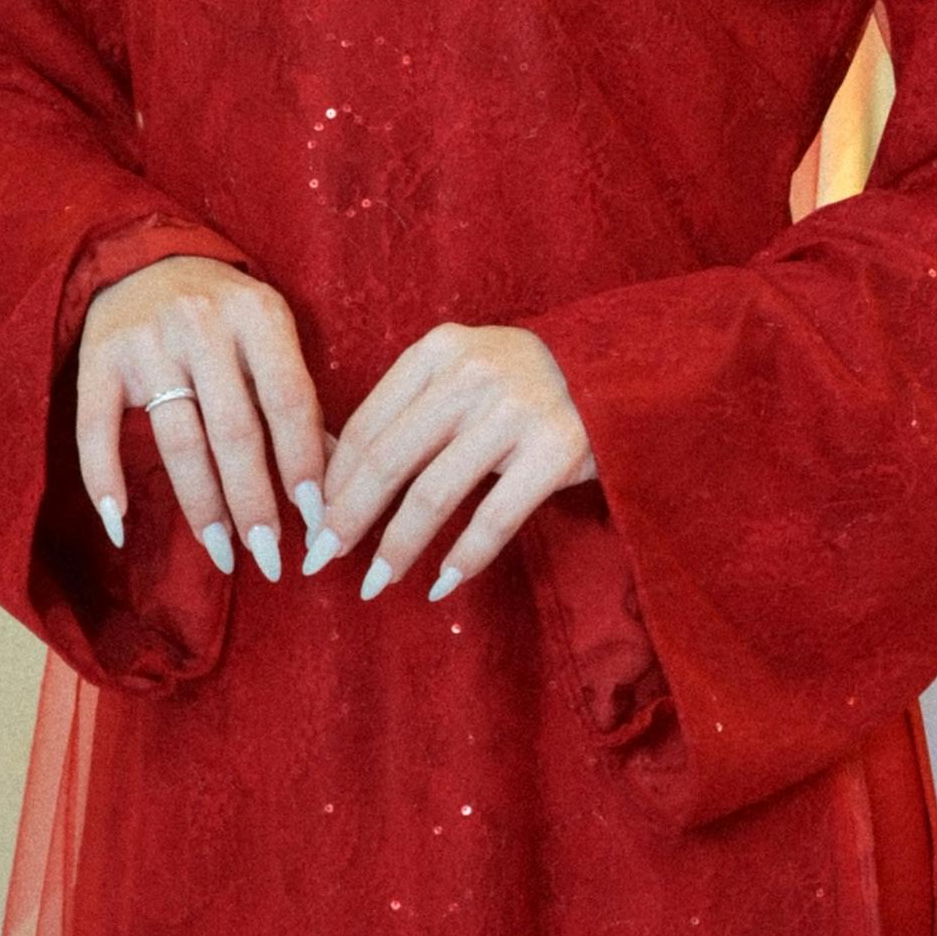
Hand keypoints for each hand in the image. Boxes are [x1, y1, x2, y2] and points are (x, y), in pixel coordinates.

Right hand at [76, 263, 328, 582]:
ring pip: (178, 440)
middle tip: (271, 556)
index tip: (317, 518)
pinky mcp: (98, 359)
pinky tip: (120, 525)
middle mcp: (202, 325)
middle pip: (234, 430)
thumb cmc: (224, 313)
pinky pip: (97, 430)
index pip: (289, 400)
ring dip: (202, 506)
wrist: (144, 259)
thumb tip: (339, 478)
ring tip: (222, 552)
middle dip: (255, 502)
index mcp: (258, 315)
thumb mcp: (271, 334)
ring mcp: (147, 343)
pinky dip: (105, 481)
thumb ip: (297, 398)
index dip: (303, 464)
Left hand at [314, 321, 592, 601]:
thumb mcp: (465, 371)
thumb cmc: (525, 383)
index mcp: (438, 350)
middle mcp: (471, 374)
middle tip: (321, 560)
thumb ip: (413, 409)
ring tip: (374, 583)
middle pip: (387, 461)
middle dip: (347, 519)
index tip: (314, 524)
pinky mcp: (556, 449)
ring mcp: (515, 410)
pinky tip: (441, 585)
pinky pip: (494, 518)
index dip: (334, 482)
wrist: (622, 369)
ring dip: (395, 548)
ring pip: (432, 495)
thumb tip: (337, 480)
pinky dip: (463, 558)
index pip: (367, 424)